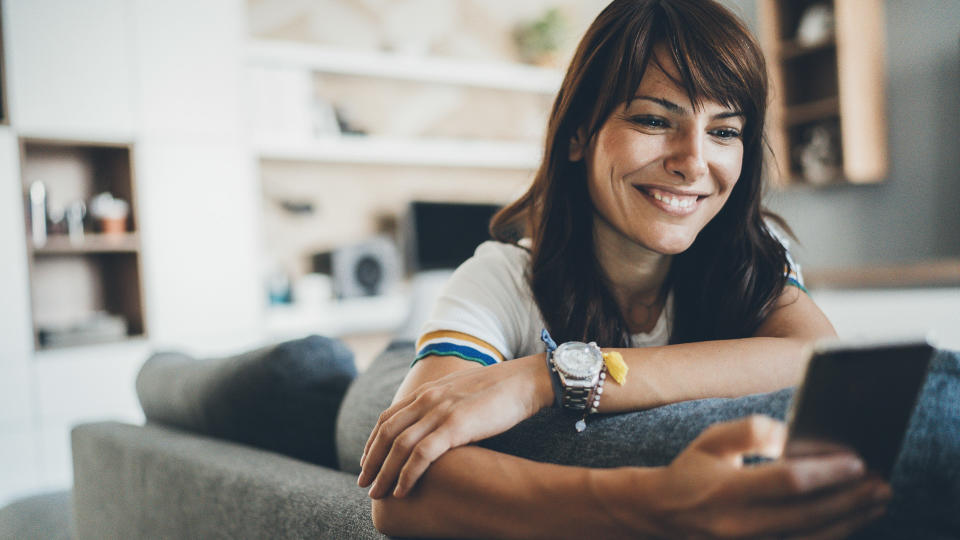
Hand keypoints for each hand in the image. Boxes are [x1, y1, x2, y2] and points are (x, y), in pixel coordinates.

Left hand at [358, 354, 551, 498]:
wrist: (523, 381)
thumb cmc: (498, 391)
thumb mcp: (460, 393)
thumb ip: (442, 406)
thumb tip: (435, 427)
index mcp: (427, 391)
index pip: (388, 418)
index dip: (373, 442)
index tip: (367, 462)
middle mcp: (427, 399)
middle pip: (387, 433)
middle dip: (371, 461)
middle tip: (364, 484)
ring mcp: (440, 411)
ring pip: (399, 446)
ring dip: (384, 472)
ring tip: (377, 493)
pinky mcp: (455, 426)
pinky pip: (422, 454)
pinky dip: (407, 474)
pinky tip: (402, 490)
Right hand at [607, 416, 890, 538]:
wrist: (662, 515)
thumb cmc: (692, 471)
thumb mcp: (712, 440)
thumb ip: (752, 430)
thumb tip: (794, 436)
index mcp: (726, 490)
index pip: (787, 481)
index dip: (826, 472)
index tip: (857, 460)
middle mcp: (740, 525)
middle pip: (808, 515)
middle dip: (849, 499)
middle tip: (881, 482)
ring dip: (849, 521)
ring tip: (875, 501)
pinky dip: (830, 536)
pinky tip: (850, 520)